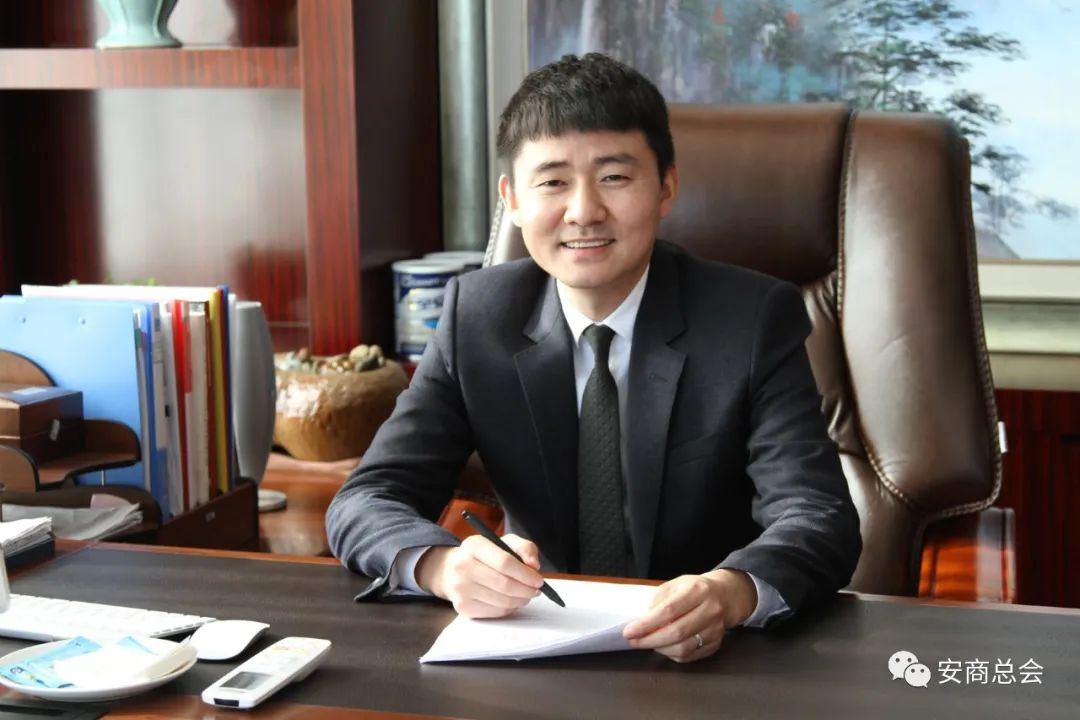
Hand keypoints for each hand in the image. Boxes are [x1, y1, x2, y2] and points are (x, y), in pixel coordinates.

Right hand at [414, 534, 543, 617]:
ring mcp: (460, 589)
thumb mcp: (504, 543)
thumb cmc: (485, 556)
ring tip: (525, 595)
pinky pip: (495, 612)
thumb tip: (534, 565)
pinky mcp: (462, 607)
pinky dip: (509, 608)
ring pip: (502, 601)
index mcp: (474, 545)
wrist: (452, 570)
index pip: (505, 562)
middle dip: (527, 590)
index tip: (539, 580)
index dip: (526, 574)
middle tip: (536, 590)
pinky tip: (511, 600)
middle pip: (505, 585)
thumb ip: (525, 548)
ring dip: (520, 600)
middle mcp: (463, 566)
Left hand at [621, 569, 756, 662]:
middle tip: (633, 641)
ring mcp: (715, 629)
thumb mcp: (676, 584)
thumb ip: (659, 598)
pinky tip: (664, 647)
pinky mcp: (716, 644)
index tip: (629, 631)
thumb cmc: (695, 589)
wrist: (726, 596)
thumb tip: (642, 618)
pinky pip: (690, 656)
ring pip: (683, 648)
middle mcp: (710, 610)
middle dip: (649, 640)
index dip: (646, 624)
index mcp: (698, 590)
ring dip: (660, 649)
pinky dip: (672, 654)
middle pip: (676, 632)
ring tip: (647, 643)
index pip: (669, 610)